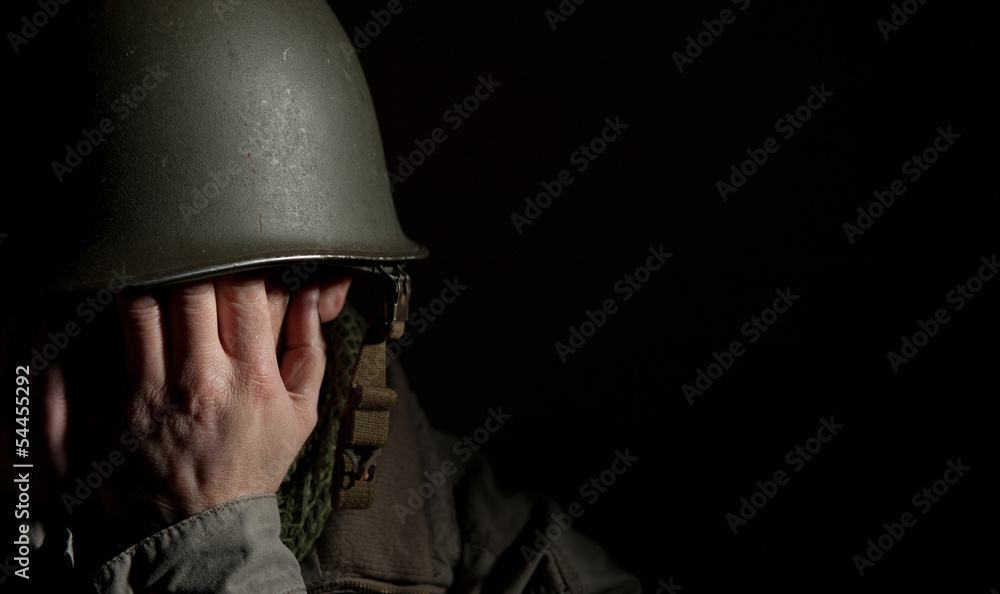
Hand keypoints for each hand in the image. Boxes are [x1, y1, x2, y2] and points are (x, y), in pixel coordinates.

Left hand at [41, 270, 348, 545]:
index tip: (238, 257)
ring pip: (138, 302)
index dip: (240, 262)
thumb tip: (309, 293)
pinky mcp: (106, 403)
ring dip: (148, 279)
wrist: (198, 526)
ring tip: (157, 274)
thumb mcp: (302, 413)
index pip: (243, 291)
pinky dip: (110, 313)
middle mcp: (198, 380)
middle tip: (193, 260)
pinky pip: (99, 338)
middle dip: (193, 264)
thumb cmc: (252, 463)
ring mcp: (146, 392)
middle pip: (187, 287)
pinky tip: (122, 306)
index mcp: (251, 378)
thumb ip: (309, 347)